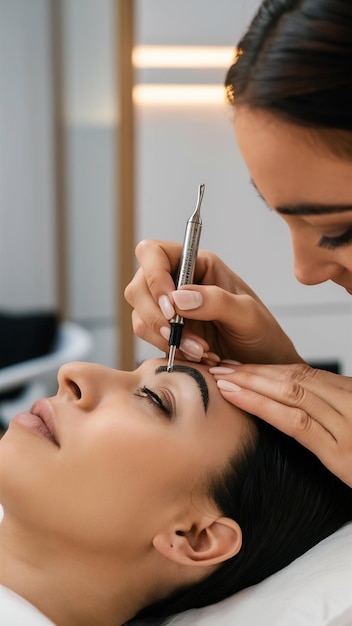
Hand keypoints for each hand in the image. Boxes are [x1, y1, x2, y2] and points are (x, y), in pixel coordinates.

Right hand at [125, 239, 302, 363]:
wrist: (263, 367)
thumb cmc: (262, 335)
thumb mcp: (249, 316)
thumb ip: (216, 302)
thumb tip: (178, 298)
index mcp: (197, 264)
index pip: (154, 252)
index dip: (154, 275)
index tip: (170, 305)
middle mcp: (177, 282)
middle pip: (139, 286)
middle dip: (155, 314)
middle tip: (177, 335)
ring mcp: (168, 309)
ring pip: (140, 315)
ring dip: (164, 337)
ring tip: (200, 351)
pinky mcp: (165, 334)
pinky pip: (149, 339)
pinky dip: (168, 350)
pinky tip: (196, 357)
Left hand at [210, 362, 351, 486]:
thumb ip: (333, 409)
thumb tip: (295, 398)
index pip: (302, 374)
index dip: (267, 368)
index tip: (239, 365)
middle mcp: (350, 402)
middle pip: (293, 379)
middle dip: (252, 371)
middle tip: (220, 366)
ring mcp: (347, 426)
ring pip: (291, 393)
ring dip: (250, 382)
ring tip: (221, 378)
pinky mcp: (340, 454)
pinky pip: (296, 422)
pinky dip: (262, 405)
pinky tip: (238, 398)